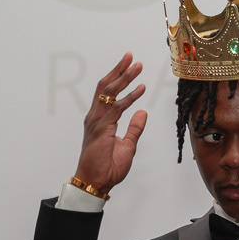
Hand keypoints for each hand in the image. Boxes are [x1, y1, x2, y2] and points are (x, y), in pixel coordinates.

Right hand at [73, 53, 147, 192]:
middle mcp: (95, 117)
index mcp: (99, 120)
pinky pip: (117, 108)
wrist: (96, 182)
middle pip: (106, 87)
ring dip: (124, 78)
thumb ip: (134, 128)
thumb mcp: (128, 145)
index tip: (130, 65)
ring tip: (137, 66)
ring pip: (110, 93)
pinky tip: (141, 88)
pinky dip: (130, 97)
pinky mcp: (102, 129)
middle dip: (119, 70)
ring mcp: (97, 122)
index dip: (118, 77)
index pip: (107, 93)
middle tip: (131, 57)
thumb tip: (143, 112)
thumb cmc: (107, 167)